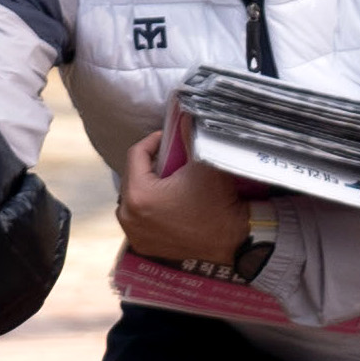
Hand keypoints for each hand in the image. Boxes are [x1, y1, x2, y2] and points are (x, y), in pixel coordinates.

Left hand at [116, 135, 253, 269]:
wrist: (231, 239)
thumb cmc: (217, 201)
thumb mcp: (203, 163)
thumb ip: (188, 136)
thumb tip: (183, 115)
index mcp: (138, 194)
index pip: (136, 154)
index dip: (153, 141)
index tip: (169, 138)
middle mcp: (128, 215)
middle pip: (132, 176)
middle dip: (150, 165)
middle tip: (171, 159)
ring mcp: (134, 233)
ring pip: (133, 197)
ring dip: (147, 186)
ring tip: (168, 181)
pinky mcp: (142, 245)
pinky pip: (138, 217)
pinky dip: (148, 208)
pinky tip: (166, 203)